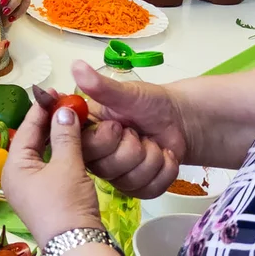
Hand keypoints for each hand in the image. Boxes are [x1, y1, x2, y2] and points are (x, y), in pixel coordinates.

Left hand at [2, 100, 103, 243]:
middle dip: (49, 121)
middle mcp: (17, 176)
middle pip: (32, 140)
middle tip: (65, 102)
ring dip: (57, 136)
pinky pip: (50, 166)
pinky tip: (74, 142)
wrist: (77, 245)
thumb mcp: (67, 166)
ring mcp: (31, 187)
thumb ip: (65, 135)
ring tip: (71, 117)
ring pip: (42, 153)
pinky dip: (61, 152)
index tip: (53, 92)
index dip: (40, 109)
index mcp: (14, 167)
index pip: (26, 129)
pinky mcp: (46, 195)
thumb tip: (63, 110)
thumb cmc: (67, 205)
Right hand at [73, 61, 185, 197]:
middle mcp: (94, 157)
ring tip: (152, 142)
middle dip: (132, 147)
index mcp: (85, 133)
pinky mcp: (136, 188)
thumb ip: (100, 86)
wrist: (179, 120)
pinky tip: (164, 156)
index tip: (117, 125)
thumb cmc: (148, 103)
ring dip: (151, 158)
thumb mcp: (126, 93)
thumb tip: (76, 66)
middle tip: (137, 132)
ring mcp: (115, 175)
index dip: (100, 140)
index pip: (77, 147)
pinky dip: (164, 170)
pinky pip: (148, 189)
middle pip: (105, 167)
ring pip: (128, 179)